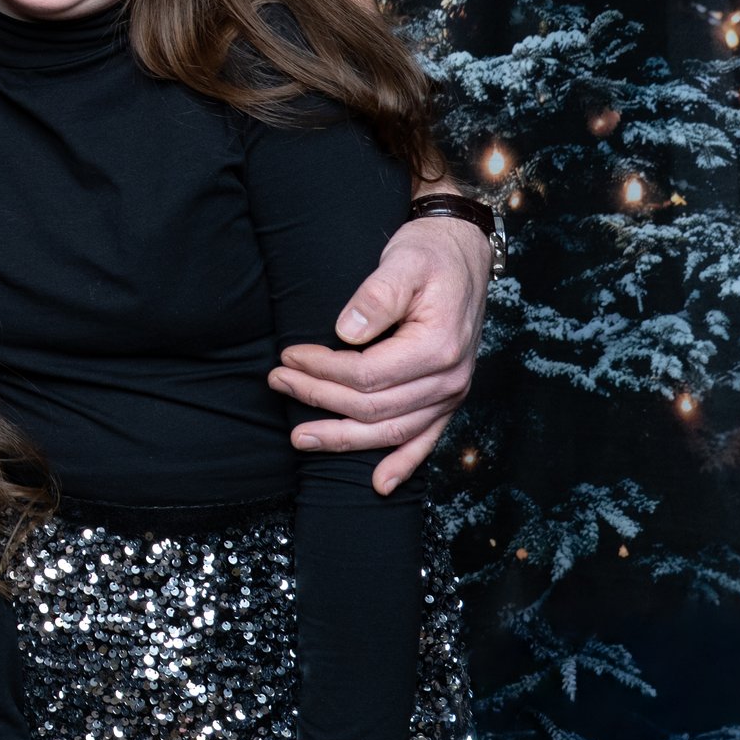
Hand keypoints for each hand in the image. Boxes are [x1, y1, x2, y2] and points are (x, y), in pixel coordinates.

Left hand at [269, 213, 489, 494]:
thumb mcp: (403, 260)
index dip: (322, 370)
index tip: (289, 355)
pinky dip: (402, 465)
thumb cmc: (429, 255)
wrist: (463, 254)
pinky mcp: (446, 398)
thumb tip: (346, 331)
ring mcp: (451, 394)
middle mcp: (450, 379)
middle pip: (373, 407)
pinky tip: (379, 485)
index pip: (368, 375)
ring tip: (300, 437)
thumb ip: (377, 294)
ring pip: (391, 431)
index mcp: (438, 347)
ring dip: (344, 438)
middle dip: (319, 399)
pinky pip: (425, 440)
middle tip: (277, 381)